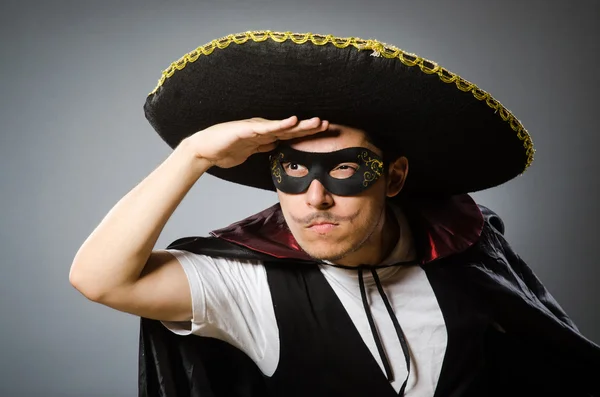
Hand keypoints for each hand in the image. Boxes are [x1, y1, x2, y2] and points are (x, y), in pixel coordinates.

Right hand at [182, 116, 328, 168]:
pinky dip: (280, 125)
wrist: (204, 149)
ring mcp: (255, 128)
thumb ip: (264, 147)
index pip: (291, 135)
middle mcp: (263, 129)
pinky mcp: (246, 129)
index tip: (325, 134)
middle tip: (329, 125)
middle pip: (292, 128)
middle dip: (310, 127)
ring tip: (317, 122)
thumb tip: (277, 146)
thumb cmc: (226, 149)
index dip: (308, 134)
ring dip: (301, 124)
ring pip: (283, 126)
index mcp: (265, 136)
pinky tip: (292, 121)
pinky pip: (266, 128)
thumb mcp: (251, 152)